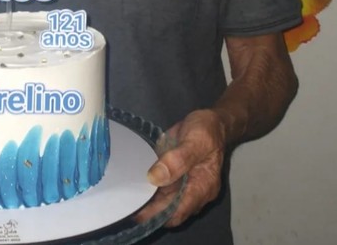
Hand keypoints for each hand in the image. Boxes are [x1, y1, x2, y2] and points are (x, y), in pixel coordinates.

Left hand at [134, 109, 225, 227]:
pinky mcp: (176, 178)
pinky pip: (161, 189)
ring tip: (125, 198)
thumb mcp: (196, 140)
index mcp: (203, 187)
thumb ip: (178, 160)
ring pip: (163, 201)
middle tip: (125, 206)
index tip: (137, 215)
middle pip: (169, 210)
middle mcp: (194, 192)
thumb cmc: (207, 130)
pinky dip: (148, 189)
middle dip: (148, 211)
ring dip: (146, 201)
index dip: (157, 216)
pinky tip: (133, 185)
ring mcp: (184, 186)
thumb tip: (154, 178)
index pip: (179, 212)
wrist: (212, 121)